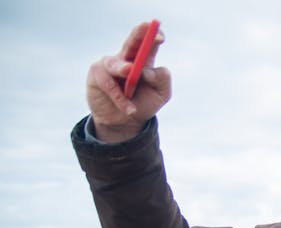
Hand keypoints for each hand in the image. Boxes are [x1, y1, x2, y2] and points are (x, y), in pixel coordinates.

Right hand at [86, 22, 171, 142]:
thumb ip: (162, 80)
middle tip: (146, 29)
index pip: (149, 41)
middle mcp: (126, 58)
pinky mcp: (96, 75)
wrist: (124, 124)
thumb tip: (147, 70)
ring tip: (130, 77)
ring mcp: (110, 64)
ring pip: (117, 64)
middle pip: (132, 41)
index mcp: (145, 59)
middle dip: (139, 34)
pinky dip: (120, 98)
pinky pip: (108, 84)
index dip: (153, 34)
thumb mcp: (161, 94)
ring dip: (124, 69)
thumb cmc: (144, 104)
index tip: (161, 36)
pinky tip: (130, 109)